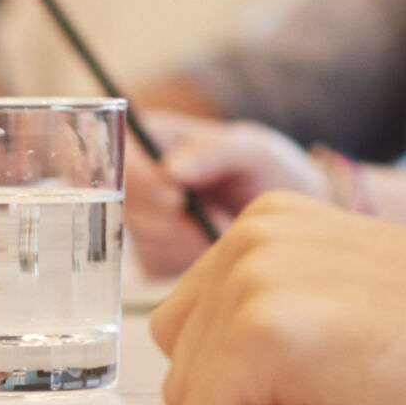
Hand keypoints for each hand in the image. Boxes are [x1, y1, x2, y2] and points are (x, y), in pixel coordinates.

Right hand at [126, 120, 322, 279]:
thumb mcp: (252, 150)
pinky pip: (159, 266)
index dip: (139, 181)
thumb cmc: (268, 169)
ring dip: (189, 243)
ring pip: (144, 239)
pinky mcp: (154, 255)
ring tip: (227, 227)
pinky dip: (190, 262)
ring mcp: (143, 219)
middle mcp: (138, 179)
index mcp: (151, 138)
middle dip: (172, 221)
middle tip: (218, 221)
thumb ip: (215, 152)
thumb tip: (171, 170)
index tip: (176, 198)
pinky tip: (215, 247)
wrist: (287, 214)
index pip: (118, 155)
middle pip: (125, 205)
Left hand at [150, 195, 405, 404]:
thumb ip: (275, 301)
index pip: (192, 331)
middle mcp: (248, 236)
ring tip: (349, 385)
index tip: (337, 356)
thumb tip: (215, 369)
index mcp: (266, 220)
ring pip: (193, 404)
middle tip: (343, 377)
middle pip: (182, 367)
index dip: (256, 372)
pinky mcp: (262, 336)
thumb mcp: (343, 285)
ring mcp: (251, 281)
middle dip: (246, 396)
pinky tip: (347, 400)